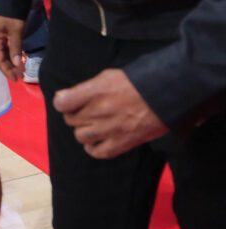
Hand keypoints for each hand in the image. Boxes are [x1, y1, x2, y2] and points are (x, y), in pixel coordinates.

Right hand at [0, 13, 24, 80]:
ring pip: (1, 52)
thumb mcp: (15, 31)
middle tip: (19, 76)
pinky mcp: (0, 31)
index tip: (16, 79)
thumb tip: (17, 65)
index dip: (7, 70)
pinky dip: (10, 54)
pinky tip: (16, 57)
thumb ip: (15, 48)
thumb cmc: (10, 14)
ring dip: (9, 61)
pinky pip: (3, 46)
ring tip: (19, 70)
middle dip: (8, 67)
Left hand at [53, 69, 168, 158]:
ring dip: (83, 130)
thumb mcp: (108, 75)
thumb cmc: (137, 81)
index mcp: (95, 92)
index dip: (62, 102)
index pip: (62, 103)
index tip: (67, 101)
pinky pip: (98, 152)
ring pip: (80, 136)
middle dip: (74, 115)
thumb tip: (68, 95)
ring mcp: (110, 130)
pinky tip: (96, 141)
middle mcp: (99, 112)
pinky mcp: (122, 143)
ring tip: (91, 125)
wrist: (166, 95)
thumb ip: (87, 87)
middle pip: (70, 120)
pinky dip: (93, 148)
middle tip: (84, 111)